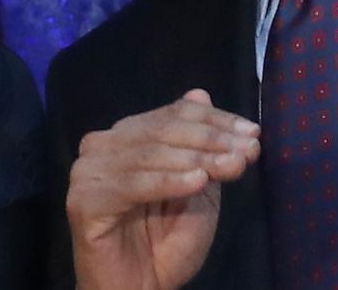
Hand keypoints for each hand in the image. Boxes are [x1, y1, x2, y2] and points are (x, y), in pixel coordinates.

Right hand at [67, 89, 260, 289]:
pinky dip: (167, 181)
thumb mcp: (196, 188)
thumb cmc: (166, 243)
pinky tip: (197, 182)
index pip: (172, 114)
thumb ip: (199, 146)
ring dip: (196, 159)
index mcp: (125, 137)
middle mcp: (101, 146)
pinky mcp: (83, 201)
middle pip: (162, 129)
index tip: (254, 133)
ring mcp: (87, 172)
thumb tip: (200, 93)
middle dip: (211, 139)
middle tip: (247, 152)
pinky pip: (131, 185)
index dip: (215, 120)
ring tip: (231, 167)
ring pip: (149, 153)